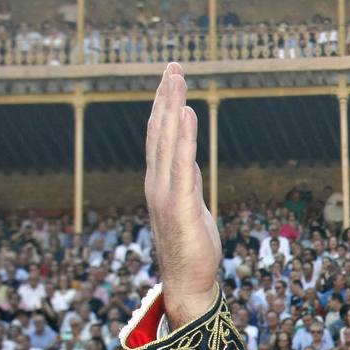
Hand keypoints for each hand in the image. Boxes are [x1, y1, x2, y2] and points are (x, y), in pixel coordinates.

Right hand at [145, 63, 222, 326]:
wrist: (187, 284)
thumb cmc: (191, 251)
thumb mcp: (191, 208)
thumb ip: (187, 182)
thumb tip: (189, 161)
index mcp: (160, 184)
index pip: (160, 138)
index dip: (163, 107)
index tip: (169, 80)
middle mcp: (157, 183)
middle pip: (160, 131)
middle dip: (166, 97)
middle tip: (173, 65)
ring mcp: (165, 193)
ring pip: (167, 140)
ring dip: (171, 106)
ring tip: (176, 77)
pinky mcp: (179, 205)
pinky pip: (181, 163)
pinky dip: (183, 136)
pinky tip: (186, 112)